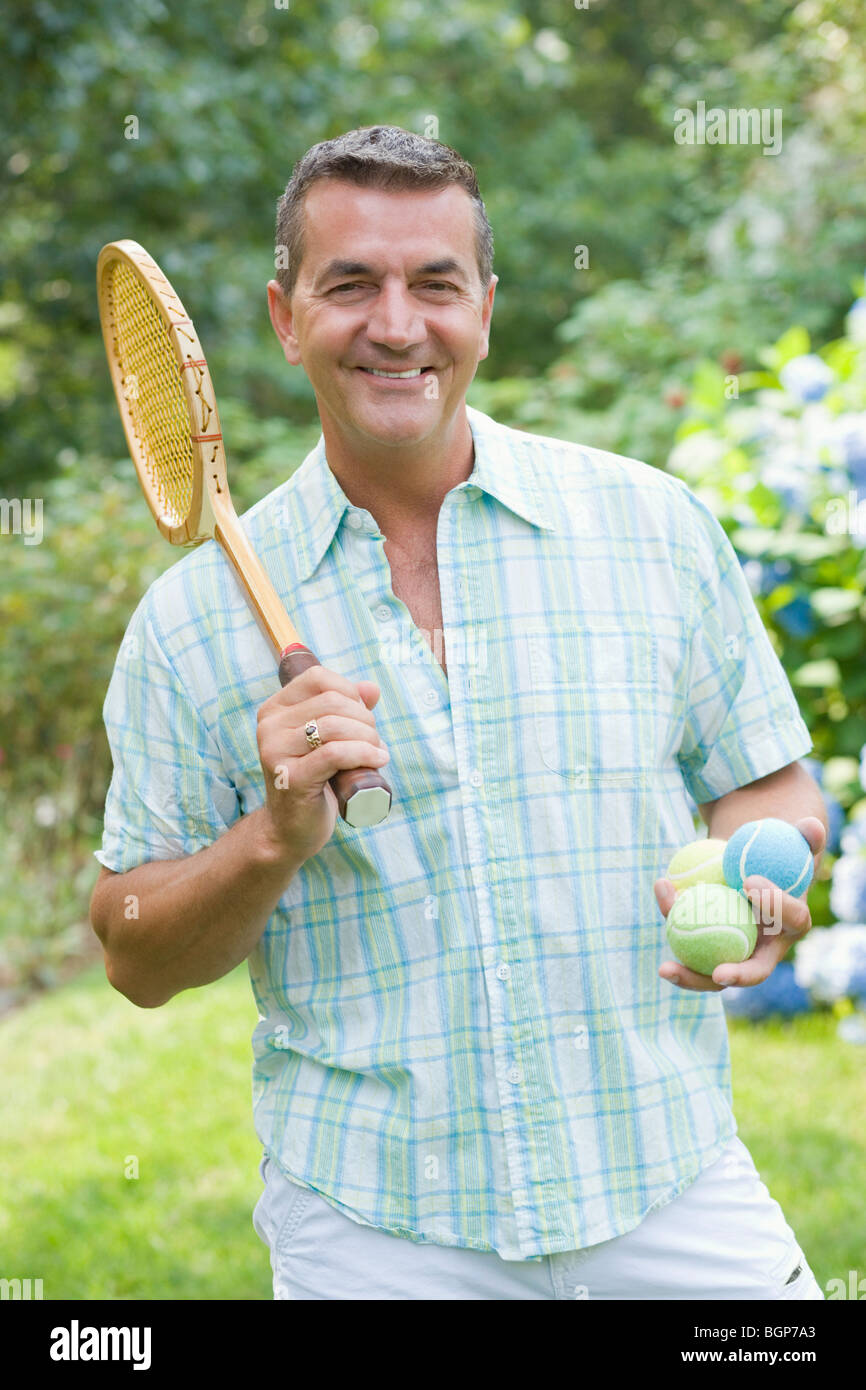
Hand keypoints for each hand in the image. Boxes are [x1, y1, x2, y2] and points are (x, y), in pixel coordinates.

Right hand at [256, 666, 388, 861]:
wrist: (290, 830)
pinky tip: (378, 760)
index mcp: (274, 710)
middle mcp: (269, 726)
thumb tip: (371, 688)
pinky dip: (363, 753)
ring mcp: (275, 752)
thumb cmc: (314, 781)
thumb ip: (347, 710)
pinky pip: (334, 754)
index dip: (349, 691)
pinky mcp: (291, 778)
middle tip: (374, 741)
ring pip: (334, 726)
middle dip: (364, 719)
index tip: (362, 716)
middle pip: (331, 702)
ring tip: (376, 753)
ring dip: (367, 737)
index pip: (318, 678)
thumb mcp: (328, 740)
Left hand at [654, 816, 825, 992]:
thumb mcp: (793, 839)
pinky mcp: (706, 940)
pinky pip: (687, 937)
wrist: (750, 861)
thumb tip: (810, 825)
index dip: (776, 905)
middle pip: (753, 970)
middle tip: (718, 972)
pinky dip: (672, 918)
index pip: (792, 920)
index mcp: (793, 923)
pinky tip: (661, 891)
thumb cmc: (775, 853)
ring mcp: (733, 948)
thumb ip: (807, 834)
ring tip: (665, 969)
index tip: (750, 881)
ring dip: (690, 975)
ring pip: (712, 971)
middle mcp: (765, 945)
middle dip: (738, 976)